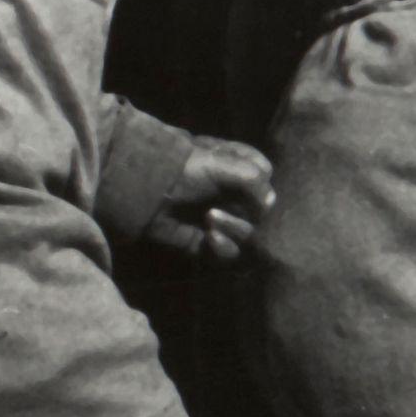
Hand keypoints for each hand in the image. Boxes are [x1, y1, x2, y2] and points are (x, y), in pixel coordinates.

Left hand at [140, 135, 277, 263]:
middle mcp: (234, 196)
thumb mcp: (222, 162)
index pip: (266, 180)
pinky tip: (210, 236)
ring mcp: (221, 220)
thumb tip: (270, 203)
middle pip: (262, 216)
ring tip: (210, 218)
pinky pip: (229, 253)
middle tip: (220, 207)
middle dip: (246, 213)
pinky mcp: (207, 242)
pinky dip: (224, 247)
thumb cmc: (185, 166)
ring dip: (234, 228)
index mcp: (239, 171)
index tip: (247, 181)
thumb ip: (253, 179)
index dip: (259, 183)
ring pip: (249, 236)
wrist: (146, 186)